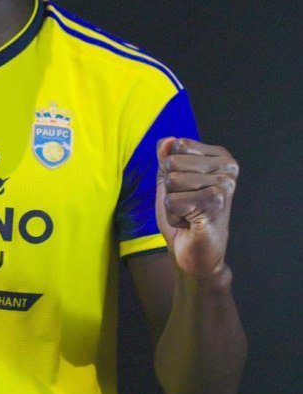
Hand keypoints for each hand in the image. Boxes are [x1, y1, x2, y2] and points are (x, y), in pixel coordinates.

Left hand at [155, 137, 238, 279]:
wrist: (194, 253)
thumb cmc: (183, 215)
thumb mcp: (169, 181)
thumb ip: (166, 157)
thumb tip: (167, 140)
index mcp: (219, 156)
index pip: (176, 145)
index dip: (170, 170)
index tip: (186, 188)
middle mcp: (228, 167)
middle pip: (172, 162)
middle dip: (170, 188)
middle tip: (187, 204)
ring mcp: (225, 184)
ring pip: (172, 181)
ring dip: (172, 202)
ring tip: (189, 213)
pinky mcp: (217, 203)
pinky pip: (173, 200)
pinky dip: (174, 215)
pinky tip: (191, 223)